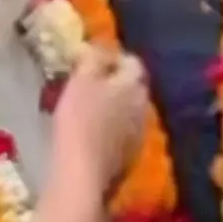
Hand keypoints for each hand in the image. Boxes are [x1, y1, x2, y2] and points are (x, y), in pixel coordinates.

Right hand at [50, 45, 148, 193]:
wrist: (82, 174)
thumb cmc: (79, 121)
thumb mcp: (81, 80)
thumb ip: (93, 59)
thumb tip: (98, 48)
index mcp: (133, 85)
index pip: (133, 62)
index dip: (114, 58)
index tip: (91, 61)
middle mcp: (143, 107)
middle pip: (134, 87)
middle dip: (116, 82)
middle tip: (90, 84)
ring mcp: (139, 134)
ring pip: (130, 111)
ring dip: (115, 106)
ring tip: (89, 110)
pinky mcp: (130, 157)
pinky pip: (124, 134)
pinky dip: (113, 129)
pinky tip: (93, 135)